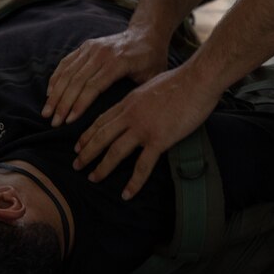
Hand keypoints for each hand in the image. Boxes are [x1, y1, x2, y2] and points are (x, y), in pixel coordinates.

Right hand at [43, 28, 168, 127]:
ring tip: (47, 112)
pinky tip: (50, 93)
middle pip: (76, 81)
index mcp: (118, 62)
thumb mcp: (151, 78)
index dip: (79, 104)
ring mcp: (92, 48)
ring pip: (68, 73)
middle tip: (54, 122)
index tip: (69, 121)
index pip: (93, 86)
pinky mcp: (86, 46)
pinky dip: (56, 78)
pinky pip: (66, 62)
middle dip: (62, 103)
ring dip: (55, 94)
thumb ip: (138, 95)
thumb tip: (125, 118)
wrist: (146, 32)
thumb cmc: (151, 59)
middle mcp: (102, 53)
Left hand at [73, 63, 221, 198]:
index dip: (88, 135)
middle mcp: (131, 115)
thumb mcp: (152, 84)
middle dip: (86, 152)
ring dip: (102, 167)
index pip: (102, 120)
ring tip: (93, 178)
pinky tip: (127, 194)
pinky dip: (134, 182)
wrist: (197, 80)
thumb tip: (141, 103)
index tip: (78, 146)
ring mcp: (143, 128)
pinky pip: (142, 165)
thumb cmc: (181, 80)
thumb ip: (142, 97)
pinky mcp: (159, 139)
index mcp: (129, 102)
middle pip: (102, 136)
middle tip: (76, 166)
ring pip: (115, 151)